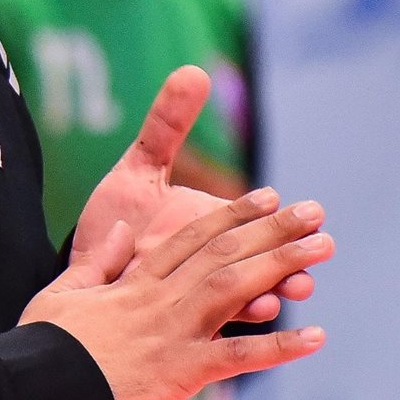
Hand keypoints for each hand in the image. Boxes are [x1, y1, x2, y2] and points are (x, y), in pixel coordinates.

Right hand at [22, 189, 331, 399]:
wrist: (40, 385)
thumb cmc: (45, 342)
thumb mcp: (63, 291)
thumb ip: (96, 261)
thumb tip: (119, 230)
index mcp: (135, 280)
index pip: (190, 237)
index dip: (231, 215)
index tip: (264, 197)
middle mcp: (162, 298)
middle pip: (223, 253)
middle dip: (271, 229)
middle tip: (313, 210)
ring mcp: (175, 332)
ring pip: (236, 289)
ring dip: (282, 266)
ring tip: (323, 248)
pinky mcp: (183, 371)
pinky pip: (239, 357)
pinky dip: (279, 348)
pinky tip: (316, 337)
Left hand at [73, 68, 309, 322]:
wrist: (80, 263)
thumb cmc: (114, 216)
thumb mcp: (139, 170)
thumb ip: (167, 125)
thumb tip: (194, 71)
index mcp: (208, 227)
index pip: (252, 223)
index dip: (279, 221)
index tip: (311, 213)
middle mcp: (207, 263)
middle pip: (254, 259)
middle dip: (287, 257)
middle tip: (319, 249)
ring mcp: (193, 295)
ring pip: (239, 297)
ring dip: (268, 294)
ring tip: (288, 292)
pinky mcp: (172, 325)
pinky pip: (208, 329)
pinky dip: (236, 326)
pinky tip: (259, 319)